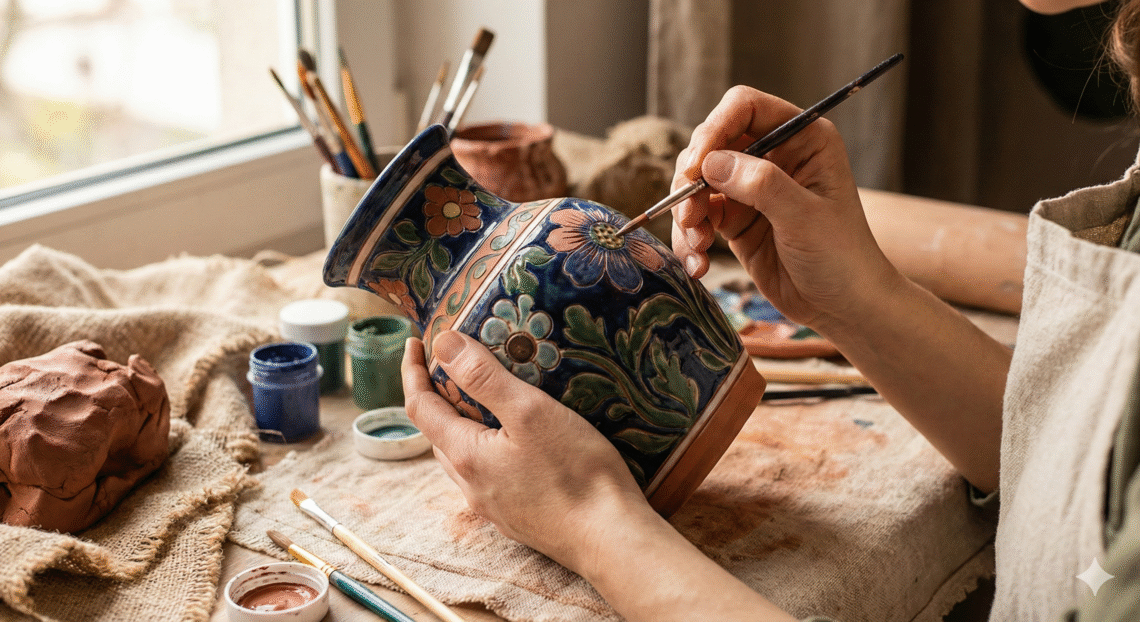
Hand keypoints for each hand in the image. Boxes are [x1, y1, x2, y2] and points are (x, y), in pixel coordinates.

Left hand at [401, 330, 649, 571]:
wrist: (610, 539)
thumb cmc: (576, 473)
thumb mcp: (530, 411)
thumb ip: (484, 378)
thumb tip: (443, 345)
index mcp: (466, 455)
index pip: (420, 407)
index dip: (413, 371)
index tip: (414, 342)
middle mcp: (471, 484)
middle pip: (438, 433)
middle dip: (437, 395)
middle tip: (453, 364)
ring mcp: (493, 505)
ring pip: (462, 456)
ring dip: (461, 424)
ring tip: (483, 398)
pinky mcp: (516, 517)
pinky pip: (487, 474)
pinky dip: (486, 447)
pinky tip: (514, 442)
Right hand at [671, 85, 898, 331]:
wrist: (843, 307)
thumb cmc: (841, 257)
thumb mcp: (806, 219)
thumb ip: (762, 186)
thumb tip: (711, 163)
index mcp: (802, 138)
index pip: (745, 108)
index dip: (714, 129)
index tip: (697, 167)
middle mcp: (774, 155)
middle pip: (711, 143)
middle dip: (692, 179)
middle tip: (690, 215)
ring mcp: (751, 187)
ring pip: (697, 182)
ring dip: (686, 214)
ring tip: (696, 247)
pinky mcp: (735, 219)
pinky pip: (697, 217)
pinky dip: (689, 239)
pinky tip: (698, 265)